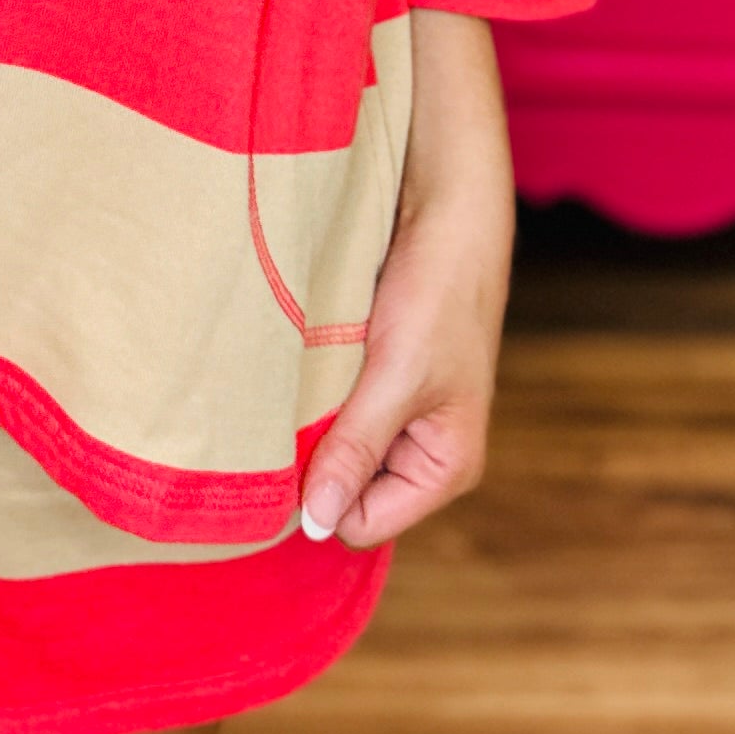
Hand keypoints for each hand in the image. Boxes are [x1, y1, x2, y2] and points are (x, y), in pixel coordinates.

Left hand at [297, 15, 514, 550]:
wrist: (448, 209)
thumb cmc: (439, 292)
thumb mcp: (396, 377)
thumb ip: (356, 450)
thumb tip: (316, 524)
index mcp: (445, 468)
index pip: (359, 524)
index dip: (320, 497)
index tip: (286, 451)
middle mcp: (422, 452)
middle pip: (343, 492)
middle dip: (313, 460)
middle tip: (289, 410)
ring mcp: (398, 417)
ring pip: (332, 450)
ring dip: (310, 424)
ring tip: (302, 380)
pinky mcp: (376, 381)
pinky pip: (331, 411)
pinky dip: (313, 394)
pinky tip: (305, 363)